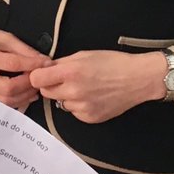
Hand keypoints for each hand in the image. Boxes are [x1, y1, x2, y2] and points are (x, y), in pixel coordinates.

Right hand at [0, 18, 51, 107]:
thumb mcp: (2, 36)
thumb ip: (23, 49)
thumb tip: (44, 61)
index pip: (12, 64)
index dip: (32, 65)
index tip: (47, 63)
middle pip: (8, 89)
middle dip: (28, 85)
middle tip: (40, 78)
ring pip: (4, 101)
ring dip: (24, 96)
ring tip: (35, 87)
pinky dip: (15, 100)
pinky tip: (25, 93)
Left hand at [29, 50, 161, 123]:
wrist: (137, 79)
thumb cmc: (112, 62)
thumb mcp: (84, 55)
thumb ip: (61, 63)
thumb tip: (45, 68)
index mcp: (70, 72)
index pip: (36, 79)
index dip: (38, 75)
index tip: (44, 74)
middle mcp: (73, 92)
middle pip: (46, 92)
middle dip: (51, 85)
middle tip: (65, 79)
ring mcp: (81, 107)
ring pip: (60, 103)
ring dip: (66, 96)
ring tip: (84, 87)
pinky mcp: (89, 118)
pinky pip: (73, 112)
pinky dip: (78, 105)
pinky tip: (91, 97)